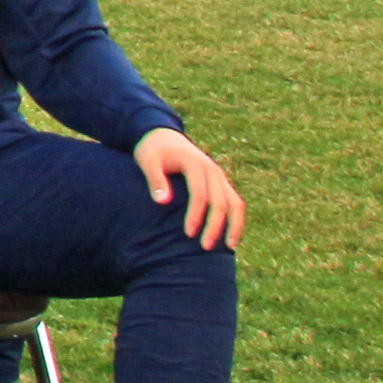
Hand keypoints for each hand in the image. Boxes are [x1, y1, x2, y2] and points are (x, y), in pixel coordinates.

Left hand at [136, 128, 244, 249]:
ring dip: (234, 225)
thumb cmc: (153, 151)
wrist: (163, 135)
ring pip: (235, 203)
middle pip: (221, 201)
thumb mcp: (147, 160)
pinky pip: (234, 202)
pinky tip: (230, 237)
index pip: (200, 194)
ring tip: (229, 247)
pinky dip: (235, 219)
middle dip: (215, 226)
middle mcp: (212, 170)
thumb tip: (162, 202)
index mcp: (195, 164)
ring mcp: (219, 176)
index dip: (196, 215)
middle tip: (205, 247)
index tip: (188, 234)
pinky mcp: (221, 182)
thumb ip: (154, 179)